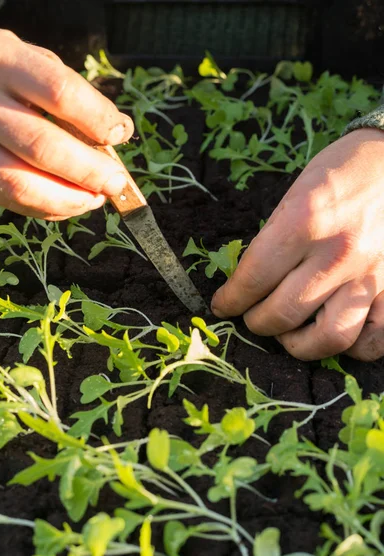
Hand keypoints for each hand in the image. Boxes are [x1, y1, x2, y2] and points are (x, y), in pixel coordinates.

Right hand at [0, 29, 133, 219]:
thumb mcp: (31, 62)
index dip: (97, 119)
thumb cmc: (1, 73)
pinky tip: (70, 202)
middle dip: (90, 172)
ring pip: (21, 183)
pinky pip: (10, 200)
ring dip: (69, 199)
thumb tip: (117, 133)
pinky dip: (48, 208)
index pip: (61, 93)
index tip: (119, 133)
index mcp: (3, 61)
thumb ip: (72, 92)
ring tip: (96, 198)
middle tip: (116, 183)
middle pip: (43, 146)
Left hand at [212, 128, 383, 361]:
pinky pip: (373, 342)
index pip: (253, 280)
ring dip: (298, 343)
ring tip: (289, 331)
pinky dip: (350, 347)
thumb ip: (272, 243)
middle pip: (282, 315)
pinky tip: (333, 330)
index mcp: (304, 222)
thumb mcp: (294, 195)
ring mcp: (371, 275)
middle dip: (255, 322)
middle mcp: (338, 254)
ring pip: (328, 339)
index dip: (230, 300)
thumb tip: (247, 285)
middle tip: (252, 316)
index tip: (222, 305)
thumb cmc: (340, 173)